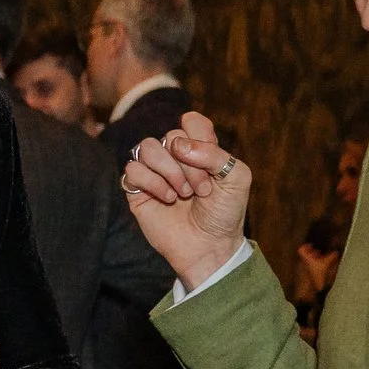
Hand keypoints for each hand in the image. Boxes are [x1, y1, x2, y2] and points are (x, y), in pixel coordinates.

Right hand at [121, 112, 250, 289]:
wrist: (209, 246)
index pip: (191, 121)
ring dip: (169, 170)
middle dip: (190, 164)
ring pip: (148, 146)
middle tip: (202, 190)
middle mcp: (175, 157)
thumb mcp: (236, 178)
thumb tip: (178, 146)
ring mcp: (155, 172)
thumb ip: (214, 153)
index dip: (199, 136)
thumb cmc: (224, 213)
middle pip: (172, 136)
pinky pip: (132, 169)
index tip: (210, 161)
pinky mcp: (137, 190)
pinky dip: (152, 182)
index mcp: (199, 149)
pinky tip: (167, 199)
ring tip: (183, 194)